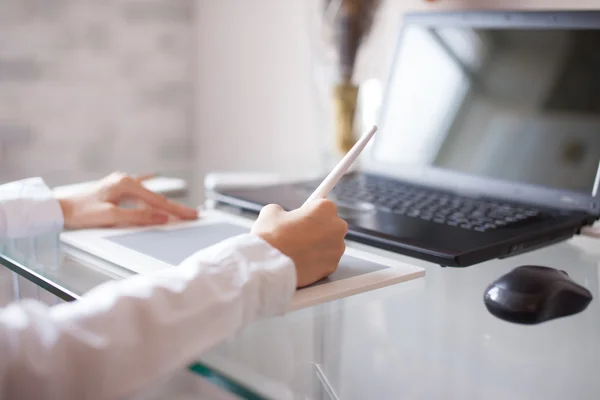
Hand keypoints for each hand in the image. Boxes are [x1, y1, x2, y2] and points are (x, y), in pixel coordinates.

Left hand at [56, 173, 197, 228]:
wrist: (58, 209)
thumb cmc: (81, 213)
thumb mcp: (111, 217)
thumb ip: (138, 216)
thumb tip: (161, 217)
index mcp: (126, 185)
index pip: (158, 201)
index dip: (176, 210)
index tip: (192, 216)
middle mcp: (125, 180)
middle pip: (156, 197)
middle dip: (175, 207)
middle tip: (193, 215)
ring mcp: (120, 183)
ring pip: (149, 194)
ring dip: (164, 202)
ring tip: (180, 209)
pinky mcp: (115, 188)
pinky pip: (138, 187)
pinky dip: (149, 186)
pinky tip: (155, 176)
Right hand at [251, 199, 347, 287]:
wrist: (269, 266)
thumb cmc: (271, 237)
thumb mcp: (272, 212)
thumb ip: (284, 212)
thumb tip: (283, 217)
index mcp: (325, 208)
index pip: (323, 206)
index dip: (311, 212)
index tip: (305, 217)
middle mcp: (336, 226)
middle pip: (331, 225)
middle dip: (318, 229)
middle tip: (299, 234)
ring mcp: (337, 248)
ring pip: (330, 244)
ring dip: (318, 246)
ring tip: (298, 250)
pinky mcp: (332, 266)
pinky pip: (326, 261)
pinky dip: (317, 261)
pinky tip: (302, 260)